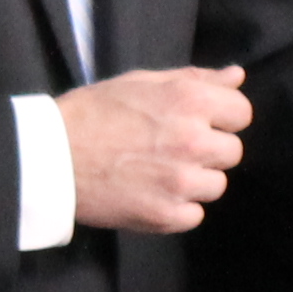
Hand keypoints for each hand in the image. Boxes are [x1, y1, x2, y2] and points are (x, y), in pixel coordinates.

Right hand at [61, 65, 252, 232]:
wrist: (50, 157)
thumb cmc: (92, 113)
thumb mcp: (142, 82)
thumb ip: (195, 79)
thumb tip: (236, 76)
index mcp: (189, 101)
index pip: (242, 112)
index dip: (221, 117)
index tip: (199, 122)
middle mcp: (193, 141)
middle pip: (232, 152)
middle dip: (208, 150)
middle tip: (172, 148)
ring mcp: (181, 182)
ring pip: (216, 186)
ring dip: (194, 181)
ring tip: (158, 172)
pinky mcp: (166, 214)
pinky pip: (195, 215)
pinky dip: (177, 208)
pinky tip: (151, 193)